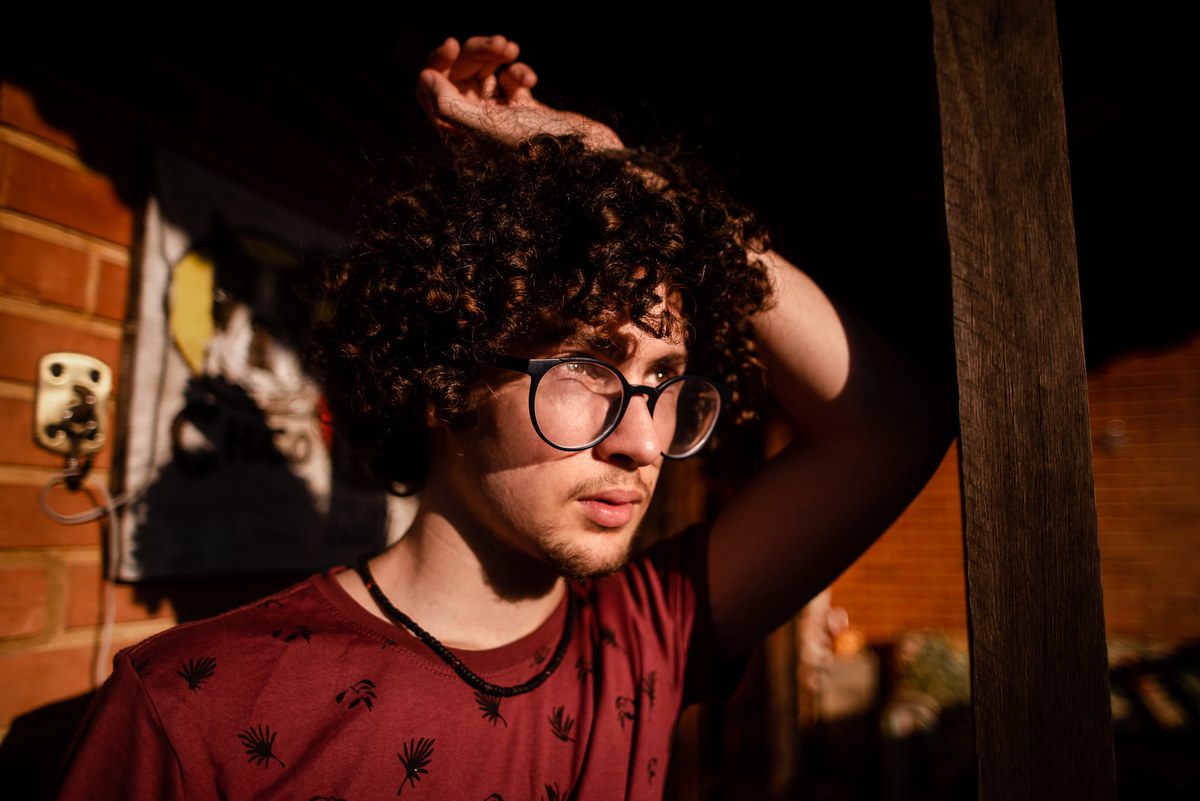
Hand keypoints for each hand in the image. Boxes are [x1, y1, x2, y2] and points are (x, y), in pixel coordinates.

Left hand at [417, 35, 622, 149]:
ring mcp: (498, 118)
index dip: (437, 65)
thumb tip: (425, 78)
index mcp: (459, 137)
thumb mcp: (488, 126)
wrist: (587, 157)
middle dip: (477, 52)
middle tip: (502, 43)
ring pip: (483, 71)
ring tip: (513, 49)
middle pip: (458, 75)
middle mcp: (473, 128)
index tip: (453, 45)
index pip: (430, 93)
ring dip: (497, 55)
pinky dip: (519, 73)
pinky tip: (531, 81)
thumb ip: (449, 105)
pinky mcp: (522, 110)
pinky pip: (509, 80)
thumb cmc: (536, 146)